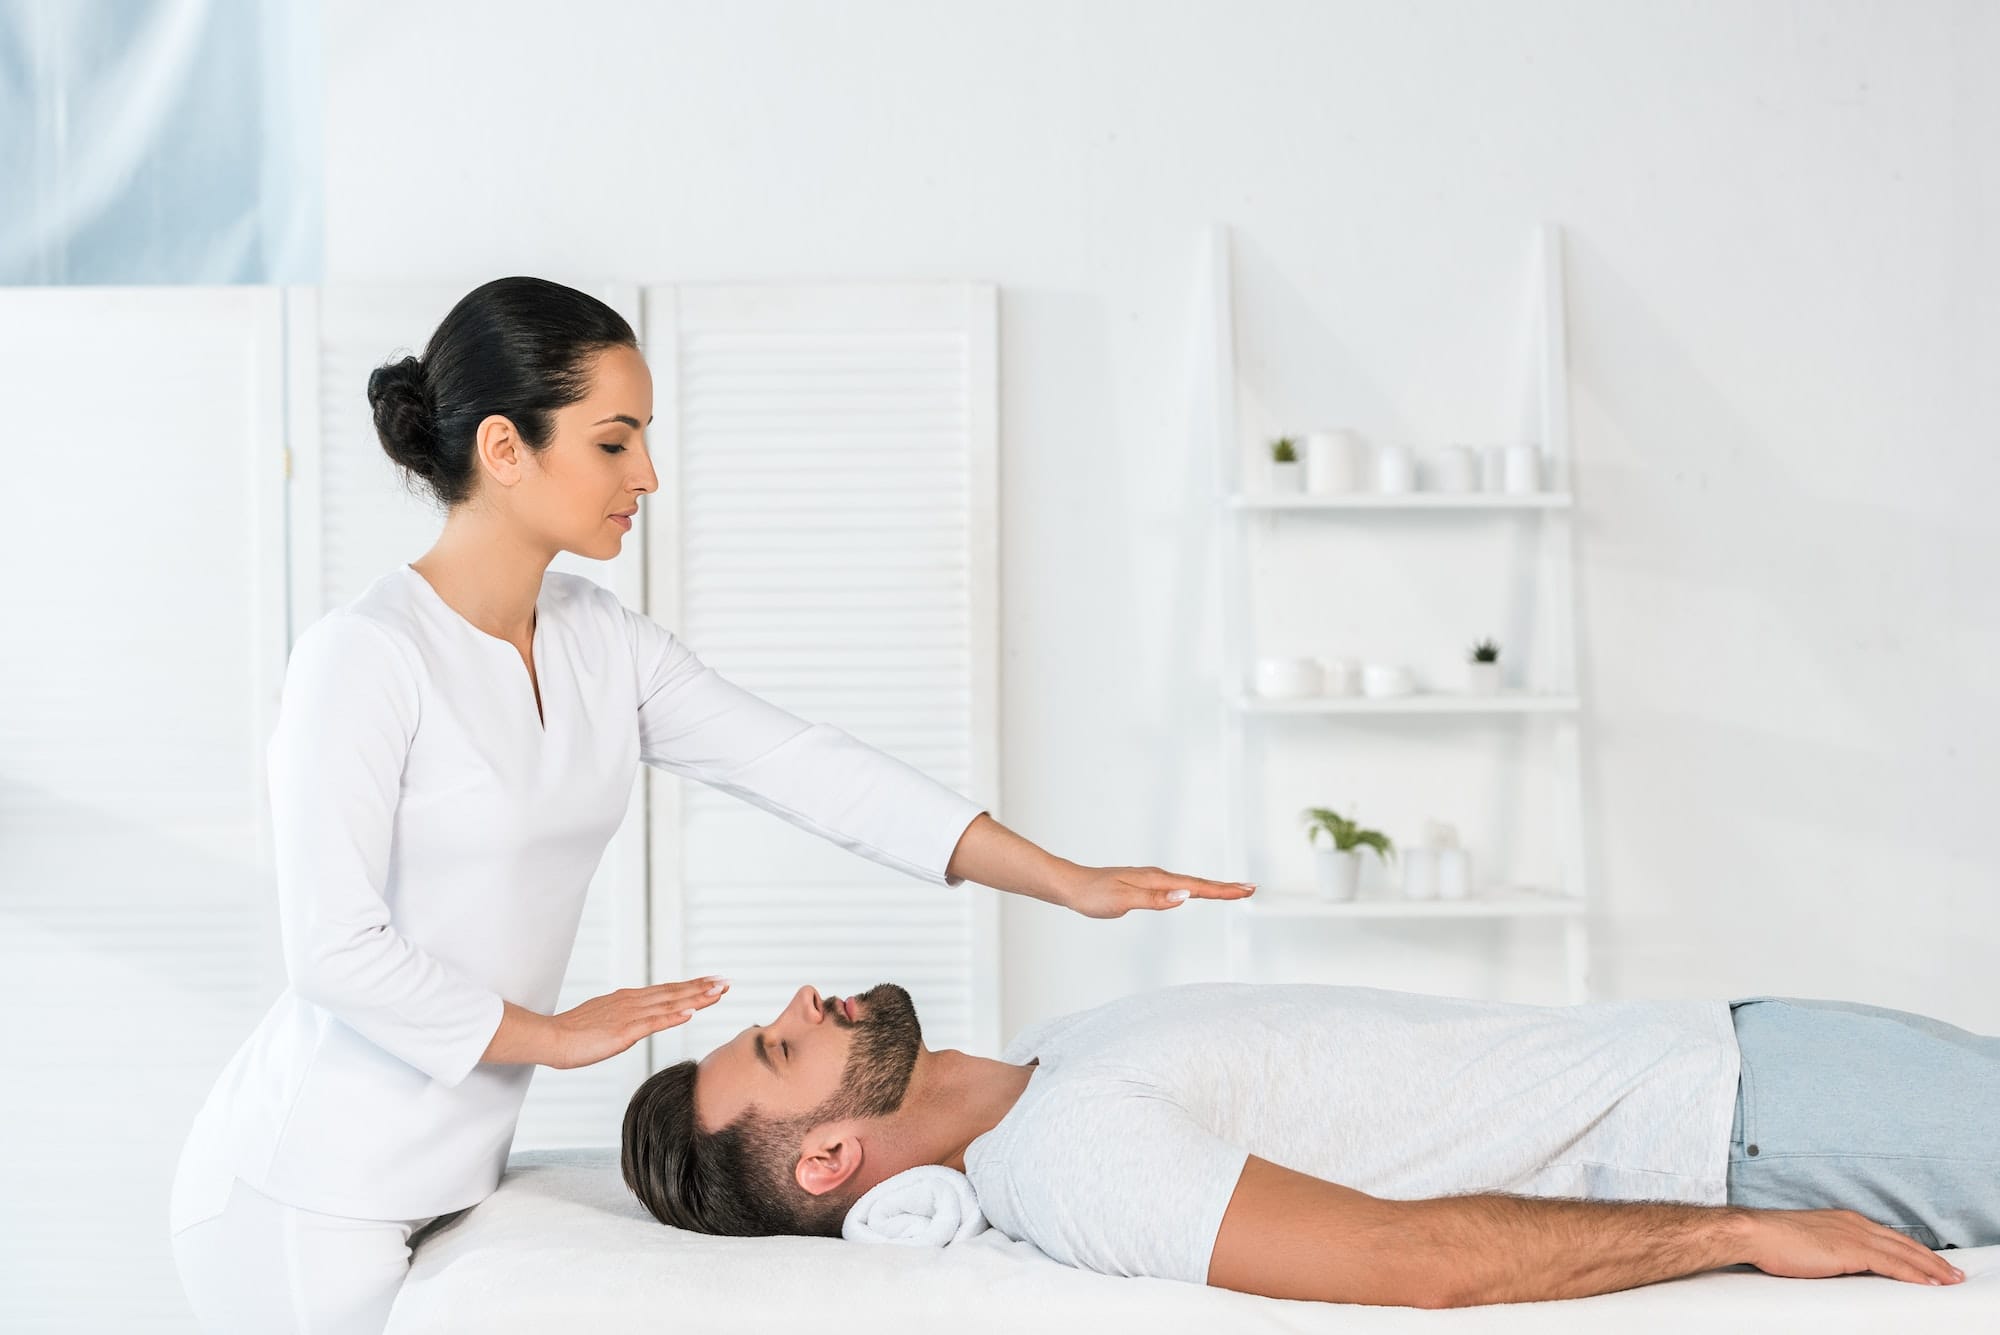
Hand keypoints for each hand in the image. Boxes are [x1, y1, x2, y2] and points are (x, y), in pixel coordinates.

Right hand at [542, 976, 730, 1069]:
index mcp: (629, 1000)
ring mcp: (629, 1015)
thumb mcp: (604, 1022)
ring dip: (696, 997)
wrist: (549, 1038)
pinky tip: (690, 1014)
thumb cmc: (571, 1035)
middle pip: (674, 993)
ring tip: (718, 991)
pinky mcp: (623, 1032)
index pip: (667, 991)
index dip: (692, 986)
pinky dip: (673, 1017)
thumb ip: (623, 1020)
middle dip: (703, 987)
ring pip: (669, 1004)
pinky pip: (652, 1024)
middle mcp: (632, 1002)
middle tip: (727, 981)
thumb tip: (636, 1022)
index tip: (713, 982)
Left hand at [1059, 865, 1255, 919]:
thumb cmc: (1093, 895)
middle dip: (1225, 887)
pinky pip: (1177, 887)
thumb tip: (1185, 896)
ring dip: (1212, 888)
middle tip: (1251, 889)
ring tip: (1233, 890)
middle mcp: (1157, 877)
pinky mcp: (1144, 885)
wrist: (1070, 885)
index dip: (1222, 891)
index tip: (1246, 891)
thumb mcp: (1122, 901)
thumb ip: (1154, 900)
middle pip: (1198, 883)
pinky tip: (1195, 892)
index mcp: (1156, 880)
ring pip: (1189, 884)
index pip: (1196, 887)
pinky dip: (1193, 889)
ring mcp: (1151, 880)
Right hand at [1739, 1207, 1965, 1285]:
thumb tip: (1841, 1264)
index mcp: (1844, 1220)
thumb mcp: (1810, 1242)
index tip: (1930, 1262)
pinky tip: (1928, 1282)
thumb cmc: (1773, 1240)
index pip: (1888, 1237)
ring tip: (1950, 1279)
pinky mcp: (1852, 1250)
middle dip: (1931, 1259)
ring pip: (1904, 1253)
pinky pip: (1892, 1264)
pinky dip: (1914, 1273)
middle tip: (1953, 1273)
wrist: (1756, 1233)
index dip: (1913, 1251)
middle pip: (1903, 1244)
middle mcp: (1854, 1224)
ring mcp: (1854, 1235)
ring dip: (1931, 1268)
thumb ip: (1831, 1249)